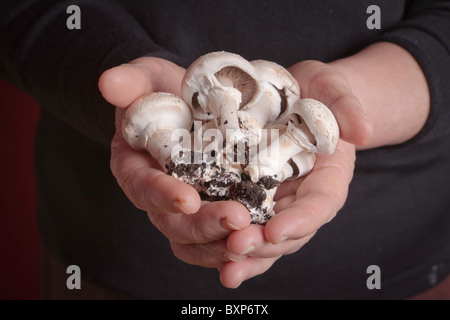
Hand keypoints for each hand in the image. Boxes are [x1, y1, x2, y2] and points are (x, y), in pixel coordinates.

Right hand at [99, 57, 250, 268]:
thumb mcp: (148, 79)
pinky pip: (223, 236)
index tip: (187, 199)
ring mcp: (189, 206)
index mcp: (136, 168)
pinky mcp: (215, 208)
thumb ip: (132, 82)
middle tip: (238, 219)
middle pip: (174, 224)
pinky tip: (265, 237)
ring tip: (255, 236)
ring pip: (198, 241)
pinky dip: (241, 242)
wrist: (189, 102)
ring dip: (224, 244)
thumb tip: (108, 82)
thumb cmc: (165, 91)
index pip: (142, 188)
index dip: (161, 196)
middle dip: (204, 225)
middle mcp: (160, 196)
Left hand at [218, 60, 371, 287]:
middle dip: (262, 244)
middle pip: (286, 232)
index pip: (318, 206)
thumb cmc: (318, 94)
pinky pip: (239, 224)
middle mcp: (301, 198)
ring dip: (242, 255)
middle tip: (236, 247)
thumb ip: (347, 108)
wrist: (298, 97)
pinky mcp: (249, 196)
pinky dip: (221, 240)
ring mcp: (274, 201)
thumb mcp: (333, 91)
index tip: (276, 230)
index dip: (300, 220)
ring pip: (261, 237)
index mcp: (327, 179)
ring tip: (223, 267)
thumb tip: (363, 132)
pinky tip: (201, 249)